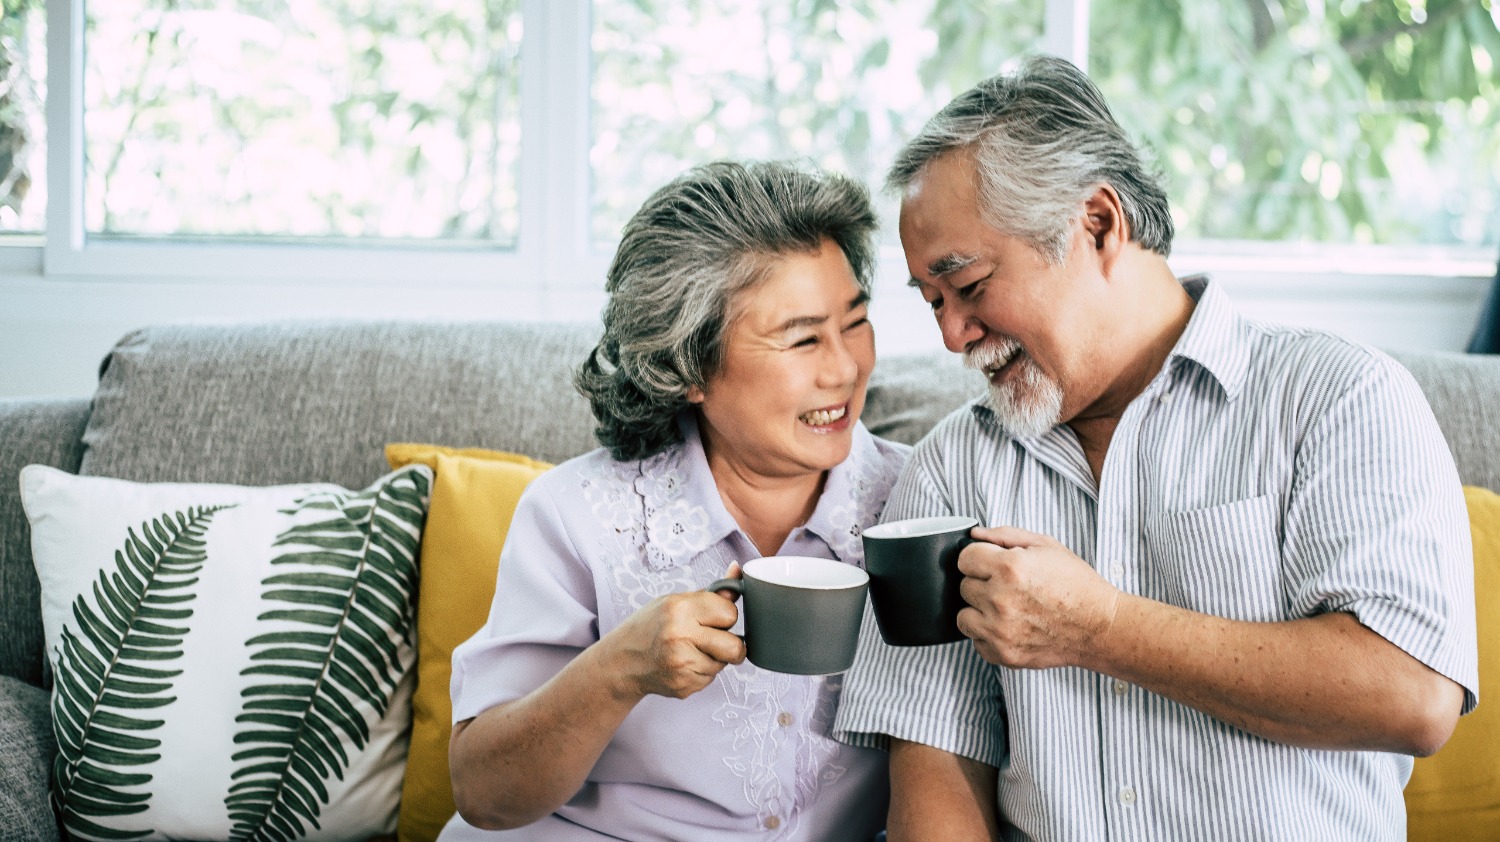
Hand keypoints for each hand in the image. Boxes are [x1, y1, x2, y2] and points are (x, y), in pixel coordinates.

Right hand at [602, 564, 745, 699]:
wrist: (621, 661)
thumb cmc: (650, 626)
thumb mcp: (676, 601)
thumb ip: (713, 593)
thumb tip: (738, 570)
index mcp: (680, 608)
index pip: (730, 614)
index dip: (725, 616)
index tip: (713, 618)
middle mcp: (680, 636)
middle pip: (735, 647)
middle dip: (730, 644)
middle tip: (712, 639)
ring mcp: (681, 665)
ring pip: (723, 664)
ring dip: (713, 659)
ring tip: (689, 650)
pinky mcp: (683, 686)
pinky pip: (710, 679)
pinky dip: (701, 673)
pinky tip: (682, 664)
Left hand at [955, 526, 1119, 668]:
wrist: (1101, 627)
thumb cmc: (1077, 585)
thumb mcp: (1046, 546)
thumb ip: (1005, 535)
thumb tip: (974, 535)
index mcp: (1010, 568)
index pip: (964, 558)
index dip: (979, 558)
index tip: (992, 564)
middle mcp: (1000, 599)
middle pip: (964, 586)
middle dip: (982, 583)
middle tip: (1009, 587)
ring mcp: (1000, 630)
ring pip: (963, 616)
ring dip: (980, 611)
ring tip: (1006, 608)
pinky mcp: (1003, 653)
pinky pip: (976, 641)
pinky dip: (988, 635)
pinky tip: (1010, 626)